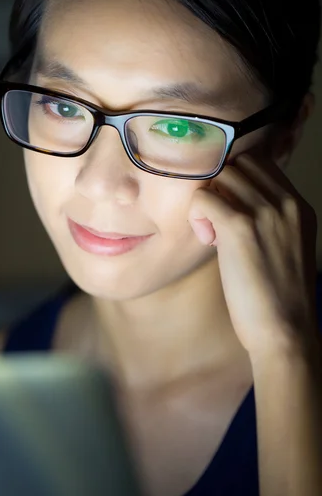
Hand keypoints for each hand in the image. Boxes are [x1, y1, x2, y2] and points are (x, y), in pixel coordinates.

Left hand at [188, 151, 318, 359]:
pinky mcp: (240, 228)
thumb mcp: (285, 245)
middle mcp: (285, 202)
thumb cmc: (278, 296)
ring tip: (212, 232)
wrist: (286, 333)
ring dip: (208, 200)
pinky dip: (197, 216)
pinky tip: (208, 241)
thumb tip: (232, 201)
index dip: (234, 179)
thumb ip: (269, 218)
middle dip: (219, 186)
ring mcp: (264, 212)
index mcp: (298, 205)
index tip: (227, 207)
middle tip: (217, 220)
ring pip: (219, 175)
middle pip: (237, 163)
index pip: (259, 162)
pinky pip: (203, 198)